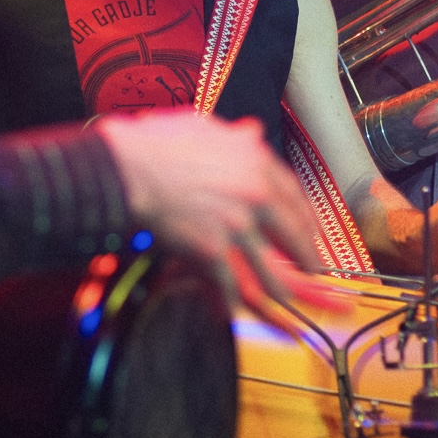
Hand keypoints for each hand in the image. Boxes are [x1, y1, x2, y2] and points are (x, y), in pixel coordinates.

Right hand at [95, 112, 322, 310]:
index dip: (305, 216)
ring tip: (287, 300)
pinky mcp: (212, 251)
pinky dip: (232, 303)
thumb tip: (252, 130)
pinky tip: (234, 311)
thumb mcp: (202, 127)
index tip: (310, 230)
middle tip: (314, 269)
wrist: (123, 168)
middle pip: (292, 233)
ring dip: (281, 289)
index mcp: (255, 160)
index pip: (293, 193)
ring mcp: (235, 225)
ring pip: (269, 269)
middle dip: (306, 256)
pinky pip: (230, 285)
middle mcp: (254, 193)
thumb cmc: (155, 144)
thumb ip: (233, 135)